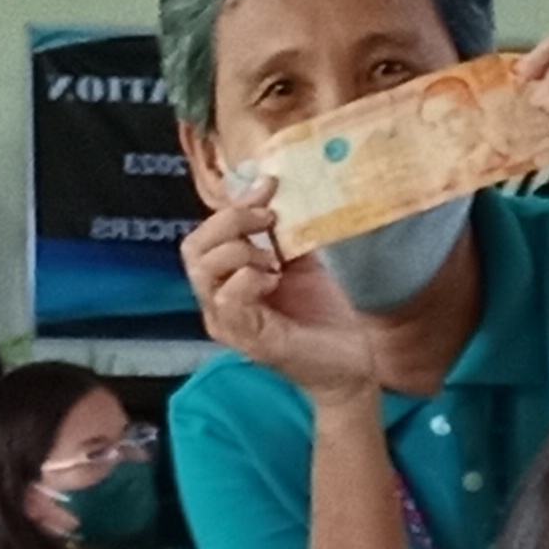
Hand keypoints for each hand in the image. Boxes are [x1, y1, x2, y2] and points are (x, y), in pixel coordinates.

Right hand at [184, 168, 386, 406]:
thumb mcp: (302, 261)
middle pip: (193, 249)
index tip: (268, 187)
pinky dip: (249, 279)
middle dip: (230, 222)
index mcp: (228, 280)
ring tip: (274, 260)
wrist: (354, 361)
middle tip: (269, 222)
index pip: (204, 235)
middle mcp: (219, 303)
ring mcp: (229, 324)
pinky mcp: (248, 340)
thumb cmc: (326, 314)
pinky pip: (227, 299)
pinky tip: (275, 280)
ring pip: (203, 271)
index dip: (232, 205)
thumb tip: (275, 187)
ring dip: (240, 251)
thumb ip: (283, 231)